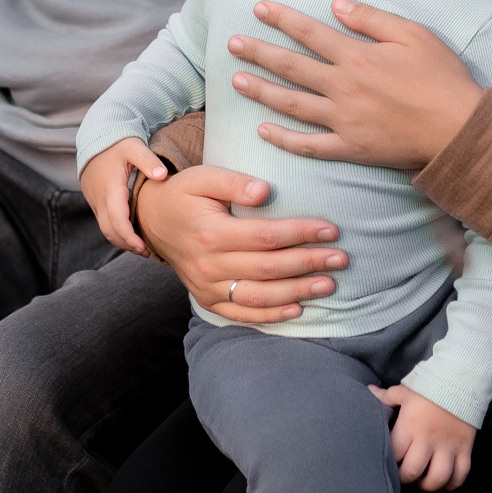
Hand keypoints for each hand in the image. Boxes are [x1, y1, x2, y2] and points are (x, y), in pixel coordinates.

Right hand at [81, 137, 166, 253]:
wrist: (95, 138)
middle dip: (125, 244)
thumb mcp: (134, 147)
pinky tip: (132, 233)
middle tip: (145, 252)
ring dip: (120, 240)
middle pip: (109, 231)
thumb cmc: (117, 143)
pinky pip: (104, 222)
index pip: (116, 221)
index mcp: (110, 188)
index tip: (142, 248)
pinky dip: (116, 231)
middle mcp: (99, 198)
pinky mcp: (96, 201)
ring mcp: (95, 201)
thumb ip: (148, 161)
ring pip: (105, 229)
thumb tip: (162, 175)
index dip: (129, 237)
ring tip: (140, 247)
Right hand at [135, 163, 346, 322]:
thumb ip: (234, 181)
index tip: (330, 230)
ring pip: (260, 295)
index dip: (301, 234)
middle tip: (341, 258)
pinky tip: (298, 309)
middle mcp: (208, 265)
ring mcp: (207, 287)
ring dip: (298, 292)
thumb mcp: (202, 177)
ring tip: (329, 284)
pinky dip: (271, 315)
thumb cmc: (183, 194)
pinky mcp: (207, 300)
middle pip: (269, 268)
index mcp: (210, 233)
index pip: (266, 236)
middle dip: (309, 263)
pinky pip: (242, 313)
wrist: (150, 221)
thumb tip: (266, 191)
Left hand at [228, 0, 480, 172]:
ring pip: (291, 104)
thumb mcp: (413, 34)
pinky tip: (263, 131)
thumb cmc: (442, 78)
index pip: (309, 32)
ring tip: (237, 82)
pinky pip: (308, 145)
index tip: (259, 9)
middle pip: (291, 67)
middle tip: (232, 44)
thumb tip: (337, 3)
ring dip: (262, 91)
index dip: (282, 19)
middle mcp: (342, 87)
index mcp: (357, 56)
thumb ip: (371, 19)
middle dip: (259, 53)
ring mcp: (343, 120)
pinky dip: (284, 139)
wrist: (458, 129)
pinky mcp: (349, 148)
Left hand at [371, 382, 474, 490]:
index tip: (390, 462)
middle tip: (406, 475)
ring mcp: (448, 446)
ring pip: (438, 478)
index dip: (389, 463)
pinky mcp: (465, 449)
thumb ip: (386, 396)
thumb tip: (369, 390)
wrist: (462, 381)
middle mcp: (427, 440)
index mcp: (409, 427)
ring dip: (429, 485)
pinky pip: (460, 474)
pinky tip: (444, 481)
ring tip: (424, 480)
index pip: (393, 455)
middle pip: (412, 472)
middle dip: (406, 478)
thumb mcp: (405, 391)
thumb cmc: (429, 388)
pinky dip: (452, 483)